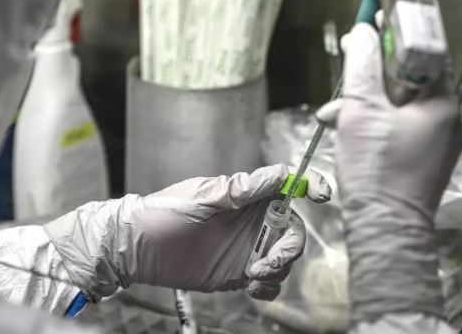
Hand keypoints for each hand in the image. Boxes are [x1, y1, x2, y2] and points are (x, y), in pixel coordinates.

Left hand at [44, 165, 330, 300]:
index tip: (323, 195)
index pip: (286, 186)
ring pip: (284, 258)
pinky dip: (269, 286)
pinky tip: (253, 286)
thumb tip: (279, 174)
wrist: (138, 248)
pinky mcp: (238, 273)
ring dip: (279, 268)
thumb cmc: (166, 212)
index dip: (310, 186)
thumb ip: (242, 189)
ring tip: (255, 273)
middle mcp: (251, 221)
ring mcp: (246, 247)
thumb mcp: (204, 196)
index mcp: (246, 195)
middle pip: (292, 230)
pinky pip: (269, 281)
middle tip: (270, 259)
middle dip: (290, 246)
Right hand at [319, 23, 461, 322]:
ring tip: (333, 114)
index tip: (375, 18)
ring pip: (401, 106)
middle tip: (346, 66)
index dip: (399, 32)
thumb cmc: (377, 167)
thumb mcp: (362, 111)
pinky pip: (400, 129)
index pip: (426, 51)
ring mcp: (439, 143)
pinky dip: (375, 125)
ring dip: (367, 103)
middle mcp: (449, 119)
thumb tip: (361, 31)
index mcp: (443, 102)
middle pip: (410, 79)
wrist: (385, 230)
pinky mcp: (424, 161)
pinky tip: (346, 132)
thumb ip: (362, 67)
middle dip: (372, 75)